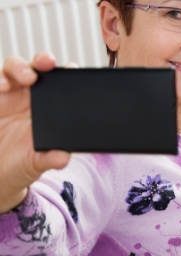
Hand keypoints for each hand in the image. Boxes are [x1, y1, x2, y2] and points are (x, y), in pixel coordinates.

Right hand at [0, 52, 70, 212]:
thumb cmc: (20, 164)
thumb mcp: (36, 163)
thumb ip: (49, 158)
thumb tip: (63, 157)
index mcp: (46, 108)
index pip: (57, 84)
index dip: (64, 73)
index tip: (71, 68)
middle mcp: (26, 97)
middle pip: (34, 69)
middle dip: (40, 62)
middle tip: (44, 66)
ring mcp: (6, 97)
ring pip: (10, 70)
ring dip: (17, 68)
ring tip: (20, 79)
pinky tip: (1, 87)